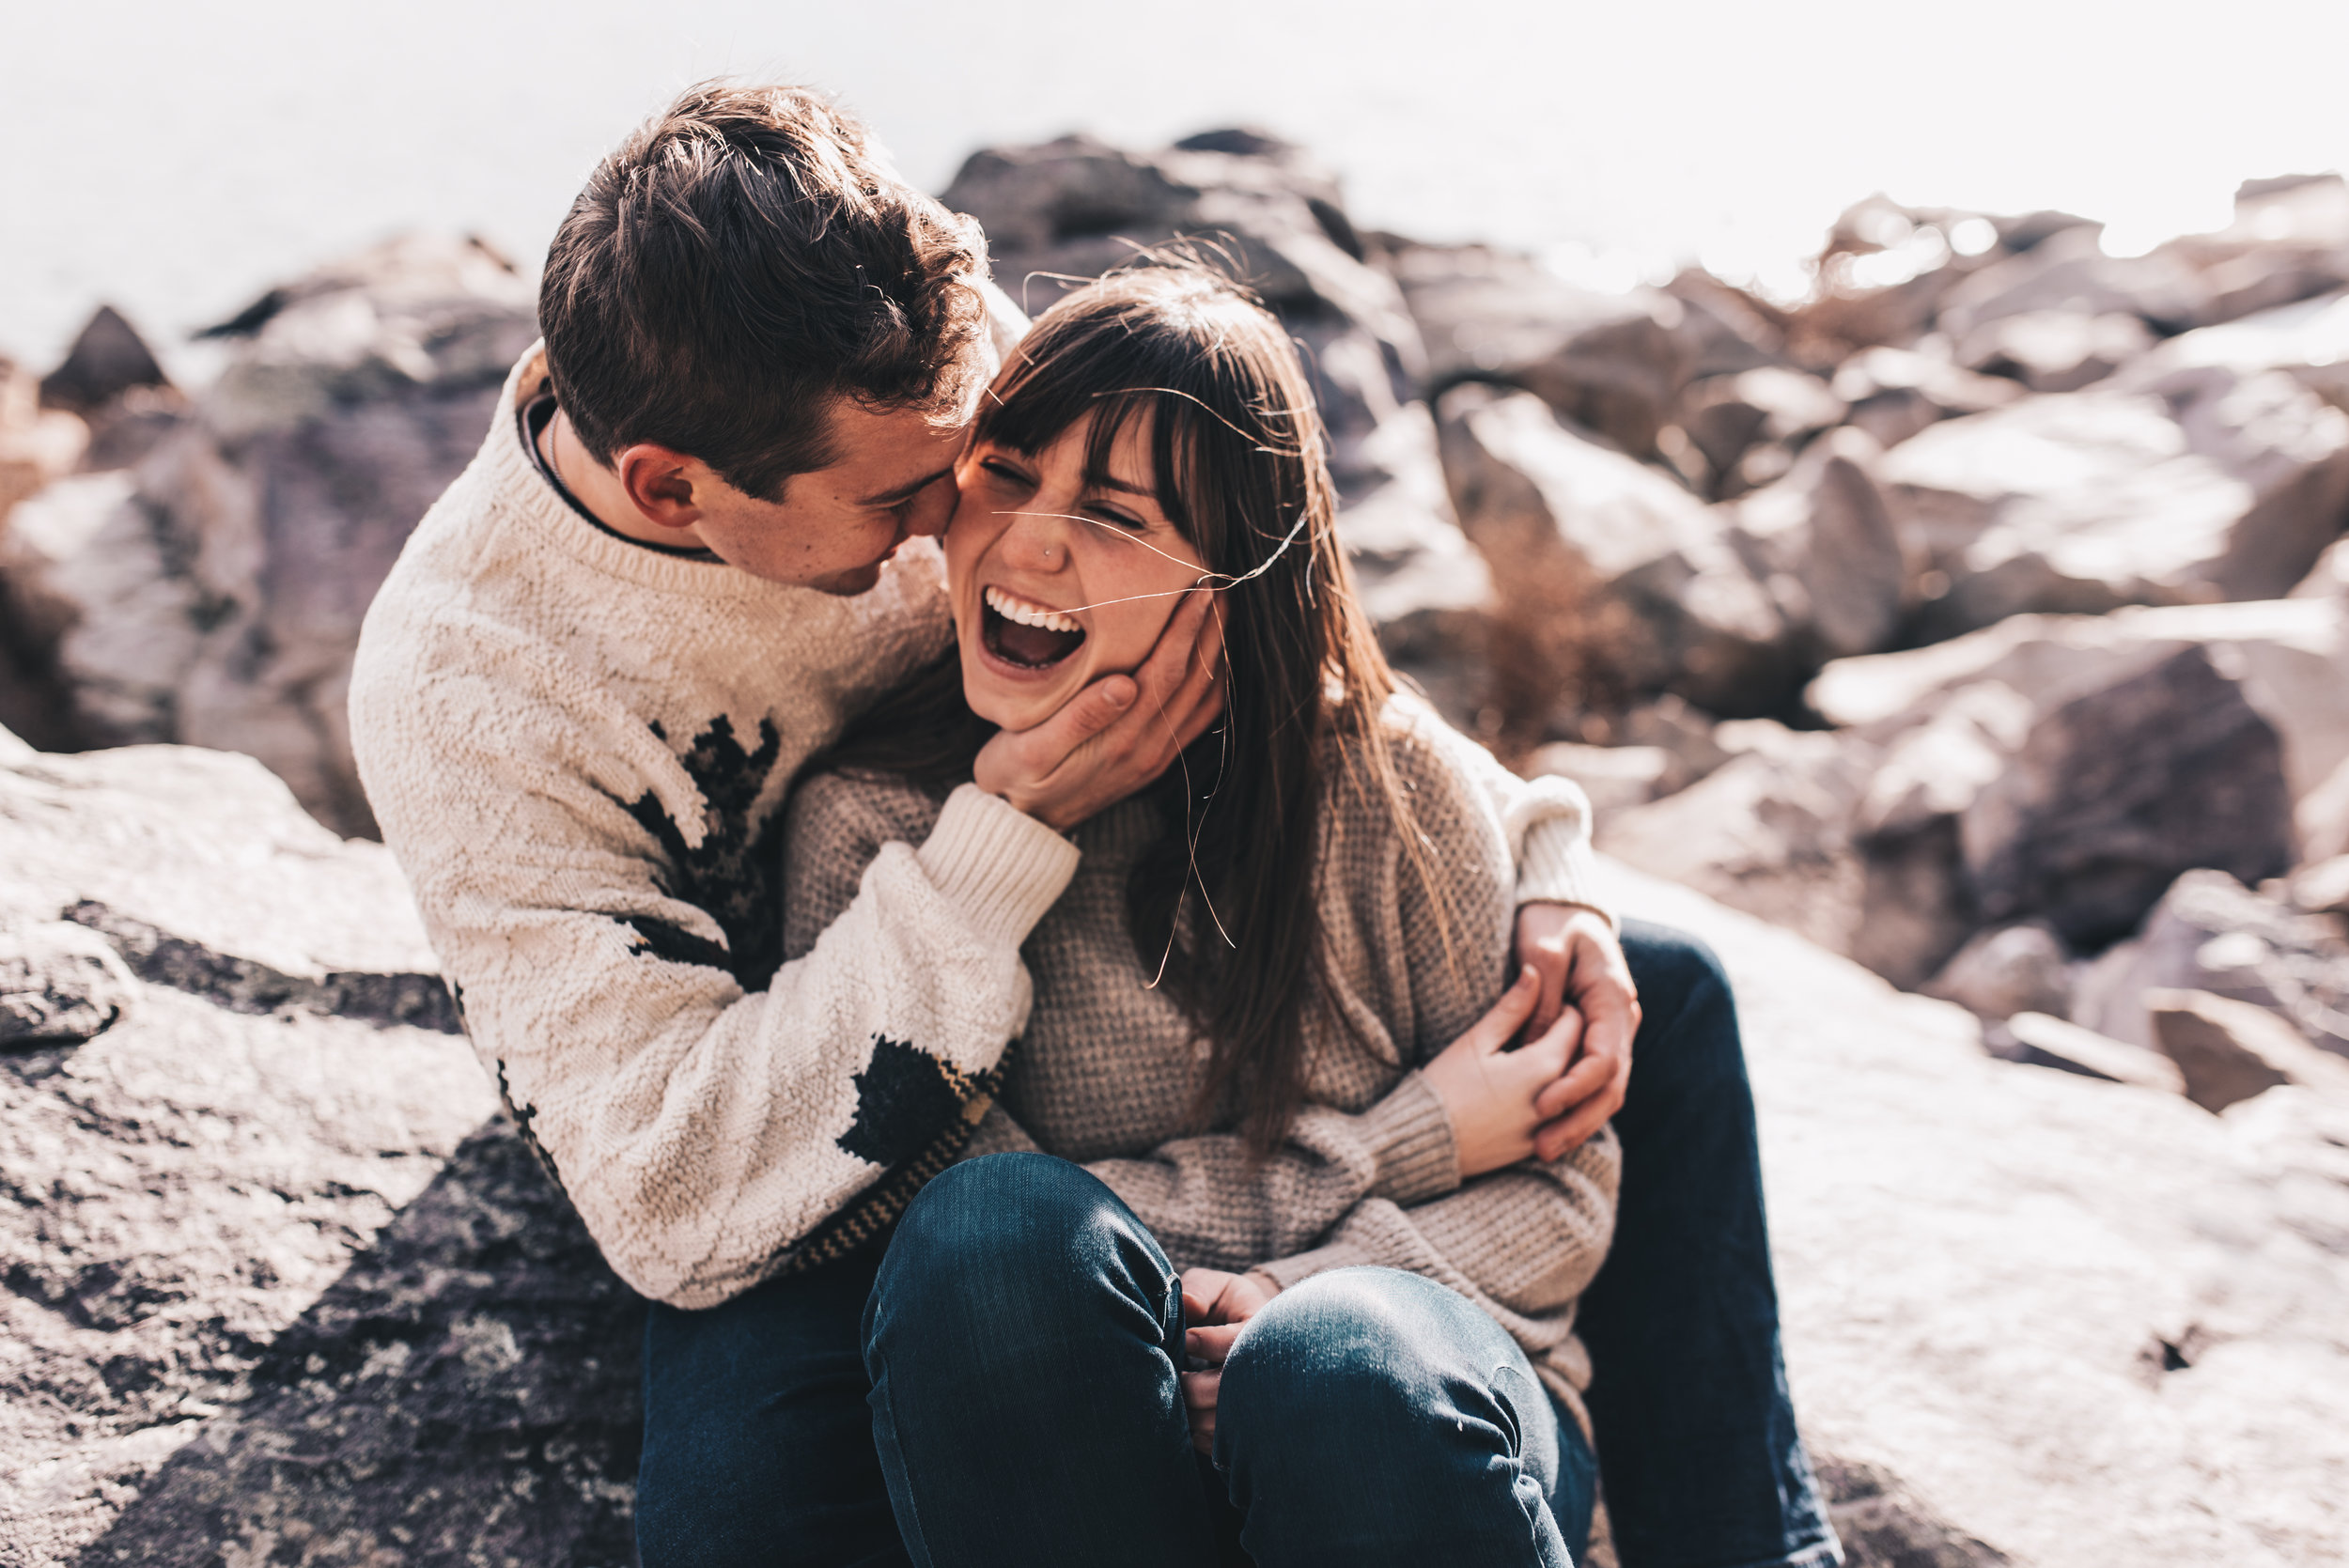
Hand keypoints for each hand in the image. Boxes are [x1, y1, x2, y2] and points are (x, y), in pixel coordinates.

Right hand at [971, 591, 1222, 829]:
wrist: (1019, 827)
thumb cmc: (1015, 777)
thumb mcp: (1031, 749)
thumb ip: (1079, 718)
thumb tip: (1124, 684)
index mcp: (1119, 739)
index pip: (1165, 673)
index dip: (1185, 629)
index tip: (1198, 590)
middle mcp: (1147, 748)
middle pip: (1192, 680)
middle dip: (1209, 631)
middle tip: (1219, 585)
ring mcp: (1154, 756)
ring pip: (1201, 699)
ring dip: (1215, 654)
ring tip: (1219, 612)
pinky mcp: (1154, 761)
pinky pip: (1196, 721)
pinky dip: (1210, 685)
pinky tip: (1209, 659)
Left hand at [1179, 1266, 1278, 1454]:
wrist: (1256, 1336)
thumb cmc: (1228, 1306)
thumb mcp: (1217, 1286)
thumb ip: (1199, 1289)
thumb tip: (1188, 1304)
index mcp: (1262, 1327)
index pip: (1237, 1342)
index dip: (1206, 1342)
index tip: (1185, 1339)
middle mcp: (1269, 1370)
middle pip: (1229, 1390)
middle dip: (1192, 1388)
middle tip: (1174, 1377)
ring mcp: (1264, 1404)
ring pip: (1227, 1423)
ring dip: (1194, 1415)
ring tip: (1178, 1397)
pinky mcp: (1254, 1428)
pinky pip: (1225, 1445)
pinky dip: (1201, 1436)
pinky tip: (1190, 1419)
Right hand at [1421, 966, 1587, 1177]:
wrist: (1425, 1143)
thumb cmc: (1445, 1086)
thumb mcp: (1476, 1040)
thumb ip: (1512, 1007)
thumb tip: (1534, 972)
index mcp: (1544, 1065)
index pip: (1576, 1023)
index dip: (1563, 1005)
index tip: (1545, 1000)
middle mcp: (1558, 1098)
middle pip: (1582, 1054)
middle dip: (1570, 1034)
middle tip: (1544, 1021)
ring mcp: (1551, 1125)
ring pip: (1577, 1087)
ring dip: (1568, 1066)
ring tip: (1539, 1051)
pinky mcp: (1540, 1144)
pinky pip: (1565, 1113)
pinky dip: (1561, 1095)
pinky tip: (1536, 1085)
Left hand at [1515, 904, 1639, 1160]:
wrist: (1567, 910)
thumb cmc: (1552, 922)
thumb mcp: (1543, 945)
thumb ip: (1541, 992)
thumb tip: (1535, 1043)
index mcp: (1613, 997)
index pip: (1603, 1057)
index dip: (1574, 1087)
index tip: (1541, 1105)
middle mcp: (1621, 1020)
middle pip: (1611, 1085)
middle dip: (1578, 1120)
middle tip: (1541, 1147)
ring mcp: (1612, 1032)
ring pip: (1607, 1091)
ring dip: (1578, 1123)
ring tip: (1542, 1150)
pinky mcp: (1598, 1041)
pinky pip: (1594, 1083)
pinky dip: (1577, 1109)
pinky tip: (1550, 1131)